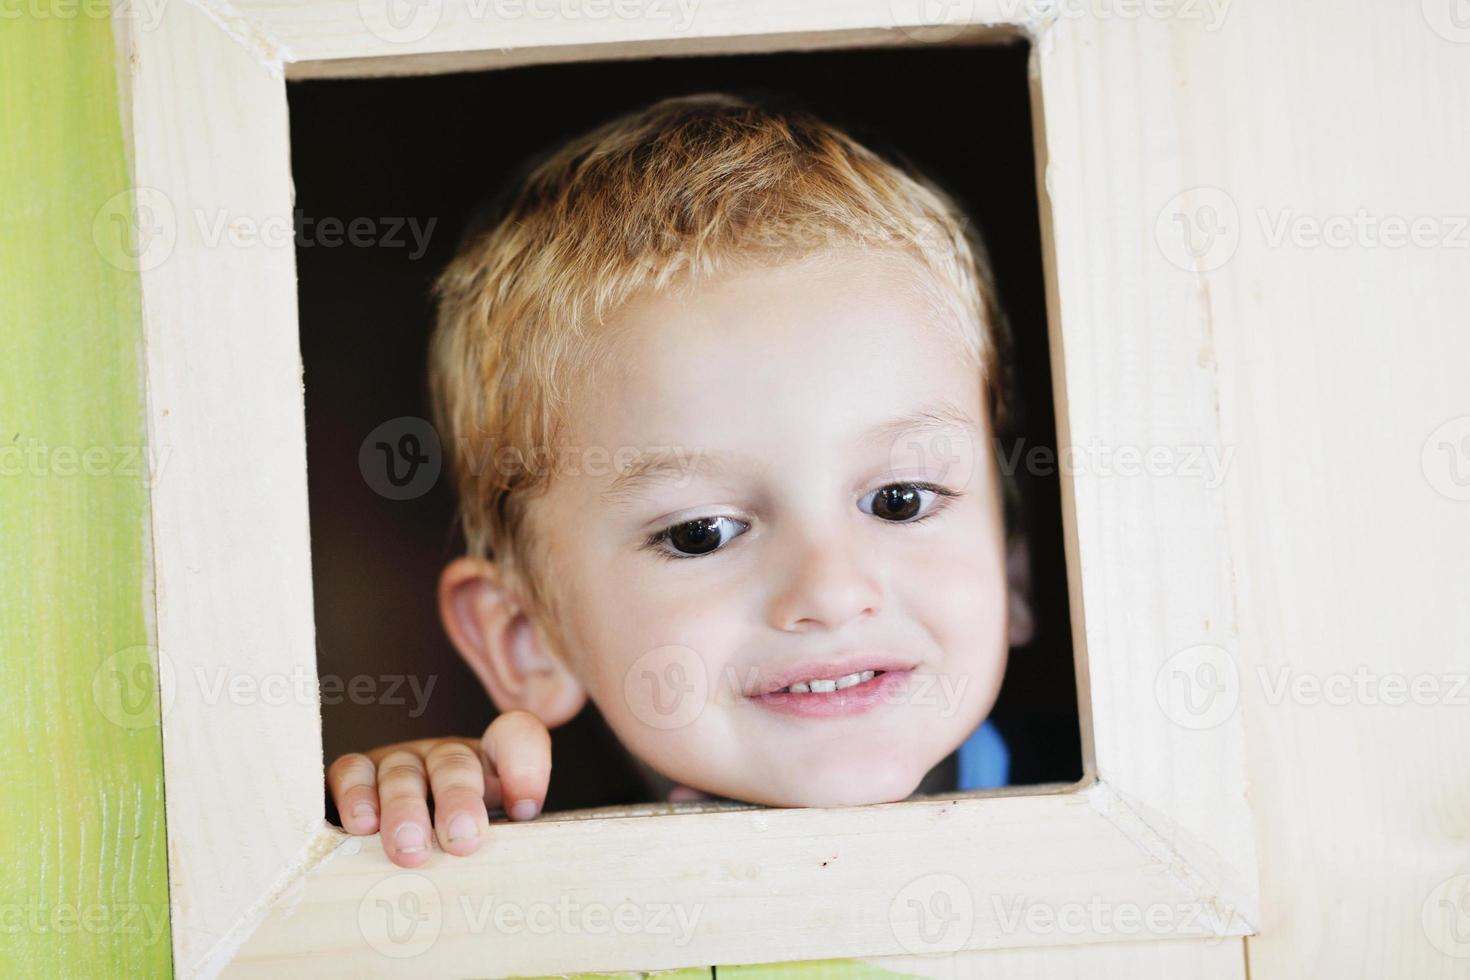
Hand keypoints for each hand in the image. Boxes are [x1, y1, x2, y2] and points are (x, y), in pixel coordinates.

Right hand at [325, 709, 550, 867]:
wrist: (387, 859)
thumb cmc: (447, 854)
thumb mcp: (488, 846)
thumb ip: (507, 838)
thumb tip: (518, 825)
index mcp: (488, 767)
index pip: (515, 737)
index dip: (524, 766)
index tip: (524, 811)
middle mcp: (444, 758)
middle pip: (455, 762)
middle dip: (459, 800)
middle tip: (463, 841)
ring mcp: (399, 761)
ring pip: (403, 771)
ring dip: (405, 809)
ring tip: (410, 850)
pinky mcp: (356, 773)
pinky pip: (352, 770)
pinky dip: (357, 795)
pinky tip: (362, 825)